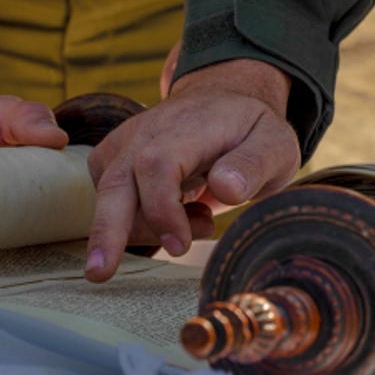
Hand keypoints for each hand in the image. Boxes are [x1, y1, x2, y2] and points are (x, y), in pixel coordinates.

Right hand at [84, 58, 301, 281]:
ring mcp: (122, 146)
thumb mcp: (274, 144)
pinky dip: (140, 224)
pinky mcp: (110, 162)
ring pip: (112, 200)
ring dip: (148, 230)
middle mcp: (145, 132)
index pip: (156, 164)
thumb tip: (227, 188)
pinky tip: (179, 216)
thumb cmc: (249, 131)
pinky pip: (111, 204)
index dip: (161, 208)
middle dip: (107, 230)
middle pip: (115, 182)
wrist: (222, 102)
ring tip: (201, 219)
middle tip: (100, 273)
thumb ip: (255, 163)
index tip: (179, 246)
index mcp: (187, 126)